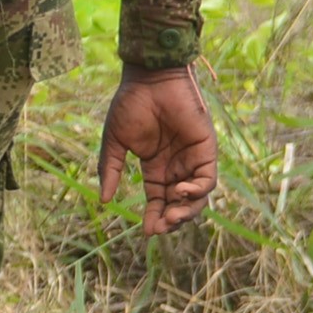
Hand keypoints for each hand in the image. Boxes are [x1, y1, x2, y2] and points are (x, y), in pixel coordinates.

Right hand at [102, 65, 219, 233]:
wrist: (151, 80)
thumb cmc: (131, 105)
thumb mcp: (115, 142)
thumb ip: (112, 170)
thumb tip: (104, 200)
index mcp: (155, 166)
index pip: (157, 199)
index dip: (154, 216)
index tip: (146, 232)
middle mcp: (176, 166)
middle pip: (179, 203)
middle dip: (171, 220)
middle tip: (159, 228)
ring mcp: (193, 160)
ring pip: (197, 197)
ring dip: (186, 211)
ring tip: (171, 217)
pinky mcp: (207, 152)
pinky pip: (208, 180)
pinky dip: (197, 191)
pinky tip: (180, 192)